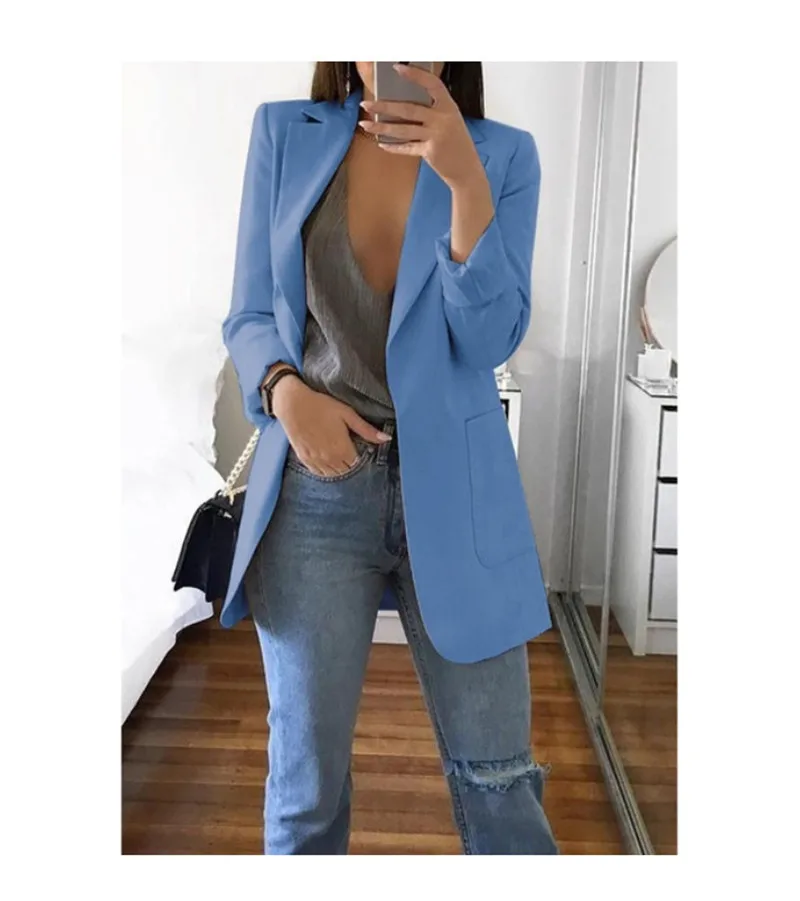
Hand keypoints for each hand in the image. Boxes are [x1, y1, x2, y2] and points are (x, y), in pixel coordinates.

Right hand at [272, 378, 391, 477]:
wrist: (292, 404)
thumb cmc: (321, 406)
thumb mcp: (347, 414)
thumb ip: (366, 430)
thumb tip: (386, 439)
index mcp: (342, 449)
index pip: (358, 465)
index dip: (361, 458)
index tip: (361, 450)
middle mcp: (329, 459)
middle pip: (346, 471)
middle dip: (351, 465)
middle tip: (351, 453)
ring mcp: (316, 460)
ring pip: (333, 474)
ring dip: (339, 469)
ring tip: (340, 457)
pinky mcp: (304, 459)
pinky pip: (318, 473)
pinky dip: (325, 470)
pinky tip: (328, 461)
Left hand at [359, 63, 486, 189]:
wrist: (467, 170)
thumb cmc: (457, 144)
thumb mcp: (451, 121)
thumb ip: (433, 112)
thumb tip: (404, 105)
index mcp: (449, 106)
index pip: (432, 84)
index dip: (415, 75)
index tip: (397, 68)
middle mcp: (443, 119)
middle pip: (408, 109)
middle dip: (384, 106)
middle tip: (366, 104)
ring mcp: (436, 136)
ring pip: (403, 129)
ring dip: (382, 127)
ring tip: (365, 124)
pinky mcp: (430, 152)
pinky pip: (407, 147)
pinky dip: (393, 146)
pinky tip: (382, 143)